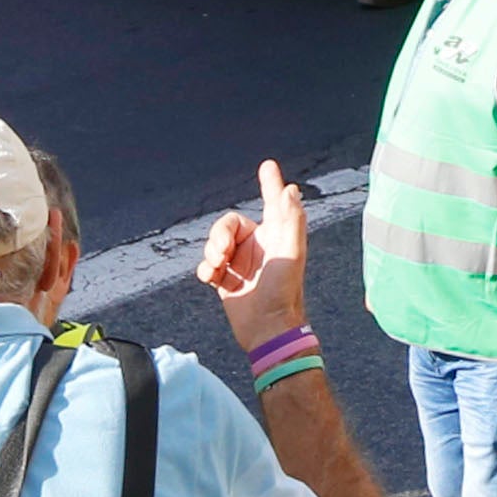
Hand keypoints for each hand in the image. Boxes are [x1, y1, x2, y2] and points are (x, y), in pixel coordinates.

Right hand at [195, 157, 310, 352]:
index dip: (270, 183)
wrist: (267, 330)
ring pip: (215, 243)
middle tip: (221, 252)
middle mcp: (259, 246)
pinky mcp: (226, 281)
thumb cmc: (283, 290)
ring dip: (210, 252)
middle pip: (229, 224)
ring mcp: (241, 263)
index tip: (268, 166)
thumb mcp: (291, 252)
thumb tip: (290, 189)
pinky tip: (210, 279)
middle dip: (219, 234)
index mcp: (276, 235)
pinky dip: (205, 269)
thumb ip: (290, 219)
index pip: (272, 201)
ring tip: (216, 268)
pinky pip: (207, 266)